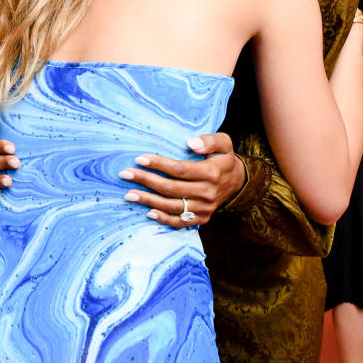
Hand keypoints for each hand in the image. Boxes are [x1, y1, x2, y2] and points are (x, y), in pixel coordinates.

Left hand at [119, 133, 244, 227]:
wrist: (237, 182)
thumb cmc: (224, 159)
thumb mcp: (224, 143)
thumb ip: (210, 140)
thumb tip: (191, 143)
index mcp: (211, 173)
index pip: (179, 169)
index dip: (158, 164)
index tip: (140, 159)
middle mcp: (207, 193)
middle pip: (171, 188)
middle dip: (146, 180)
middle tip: (126, 174)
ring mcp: (204, 208)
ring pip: (171, 206)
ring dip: (148, 200)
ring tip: (129, 193)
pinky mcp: (202, 219)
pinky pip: (179, 222)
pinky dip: (162, 218)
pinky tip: (147, 212)